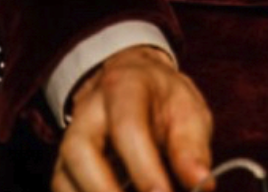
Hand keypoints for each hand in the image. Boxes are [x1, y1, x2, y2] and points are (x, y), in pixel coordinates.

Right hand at [54, 46, 212, 191]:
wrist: (135, 85)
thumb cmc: (164, 101)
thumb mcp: (187, 110)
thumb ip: (192, 147)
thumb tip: (203, 184)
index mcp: (123, 87)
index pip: (127, 127)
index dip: (144, 168)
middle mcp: (87, 113)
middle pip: (81, 151)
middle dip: (107, 191)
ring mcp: (69, 141)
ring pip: (64, 180)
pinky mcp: (64, 169)